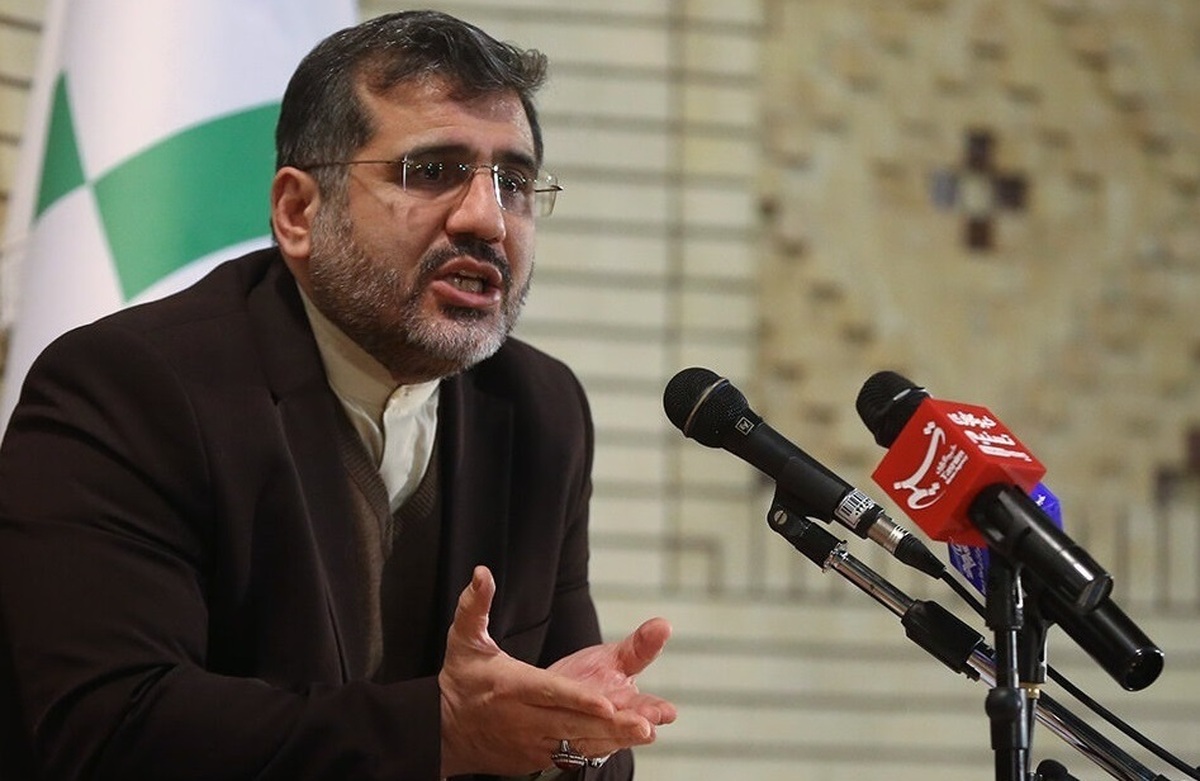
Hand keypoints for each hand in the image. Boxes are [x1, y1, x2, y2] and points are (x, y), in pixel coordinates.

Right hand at [438, 567, 670, 776]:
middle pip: (572, 721)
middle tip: (646, 722)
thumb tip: (482, 573)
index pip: (548, 692)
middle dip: (611, 724)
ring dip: (615, 738)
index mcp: (511, 687)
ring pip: (578, 741)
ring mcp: (534, 741)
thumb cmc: (461, 680)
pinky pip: (574, 753)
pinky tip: (631, 739)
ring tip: (648, 730)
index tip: (607, 702)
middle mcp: (526, 718)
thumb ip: (474, 606)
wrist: (444, 730)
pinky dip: (602, 747)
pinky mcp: (540, 756)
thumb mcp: (463, 640)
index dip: (578, 698)